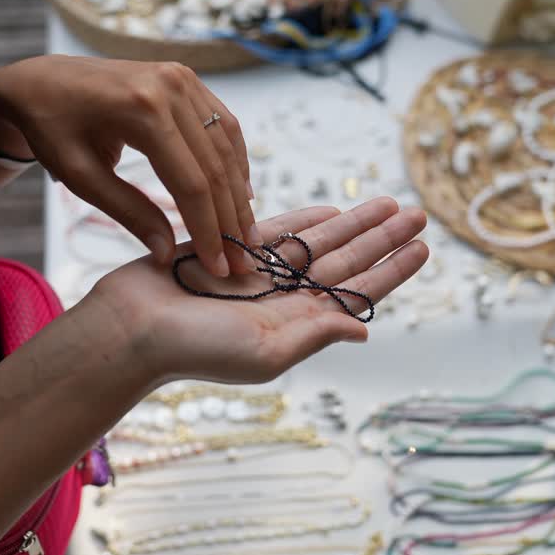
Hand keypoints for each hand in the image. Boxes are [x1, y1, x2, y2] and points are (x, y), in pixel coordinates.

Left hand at [0, 55, 258, 277]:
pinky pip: (222, 123)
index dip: (208, 229)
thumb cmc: (52, 129)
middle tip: (242, 261)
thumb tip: (168, 254)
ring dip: (238, 193)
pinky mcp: (186, 78)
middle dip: (230, 219)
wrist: (40, 81)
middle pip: (214, 166)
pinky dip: (234, 160)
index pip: (190, 182)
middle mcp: (170, 87)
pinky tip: (239, 192)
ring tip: (245, 234)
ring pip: (226, 145)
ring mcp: (182, 78)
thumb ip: (128, 212)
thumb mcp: (81, 176)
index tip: (218, 267)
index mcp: (142, 110)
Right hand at [87, 198, 427, 385]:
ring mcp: (257, 272)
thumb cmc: (194, 348)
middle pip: (345, 261)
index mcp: (296, 324)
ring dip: (353, 223)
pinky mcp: (228, 249)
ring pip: (317, 242)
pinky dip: (304, 219)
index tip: (422, 248)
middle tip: (419, 213)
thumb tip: (363, 327)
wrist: (131, 328)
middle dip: (382, 237)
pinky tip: (332, 210)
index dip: (391, 270)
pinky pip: (275, 231)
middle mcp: (282, 298)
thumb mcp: (265, 351)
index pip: (356, 292)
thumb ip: (315, 335)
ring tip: (388, 203)